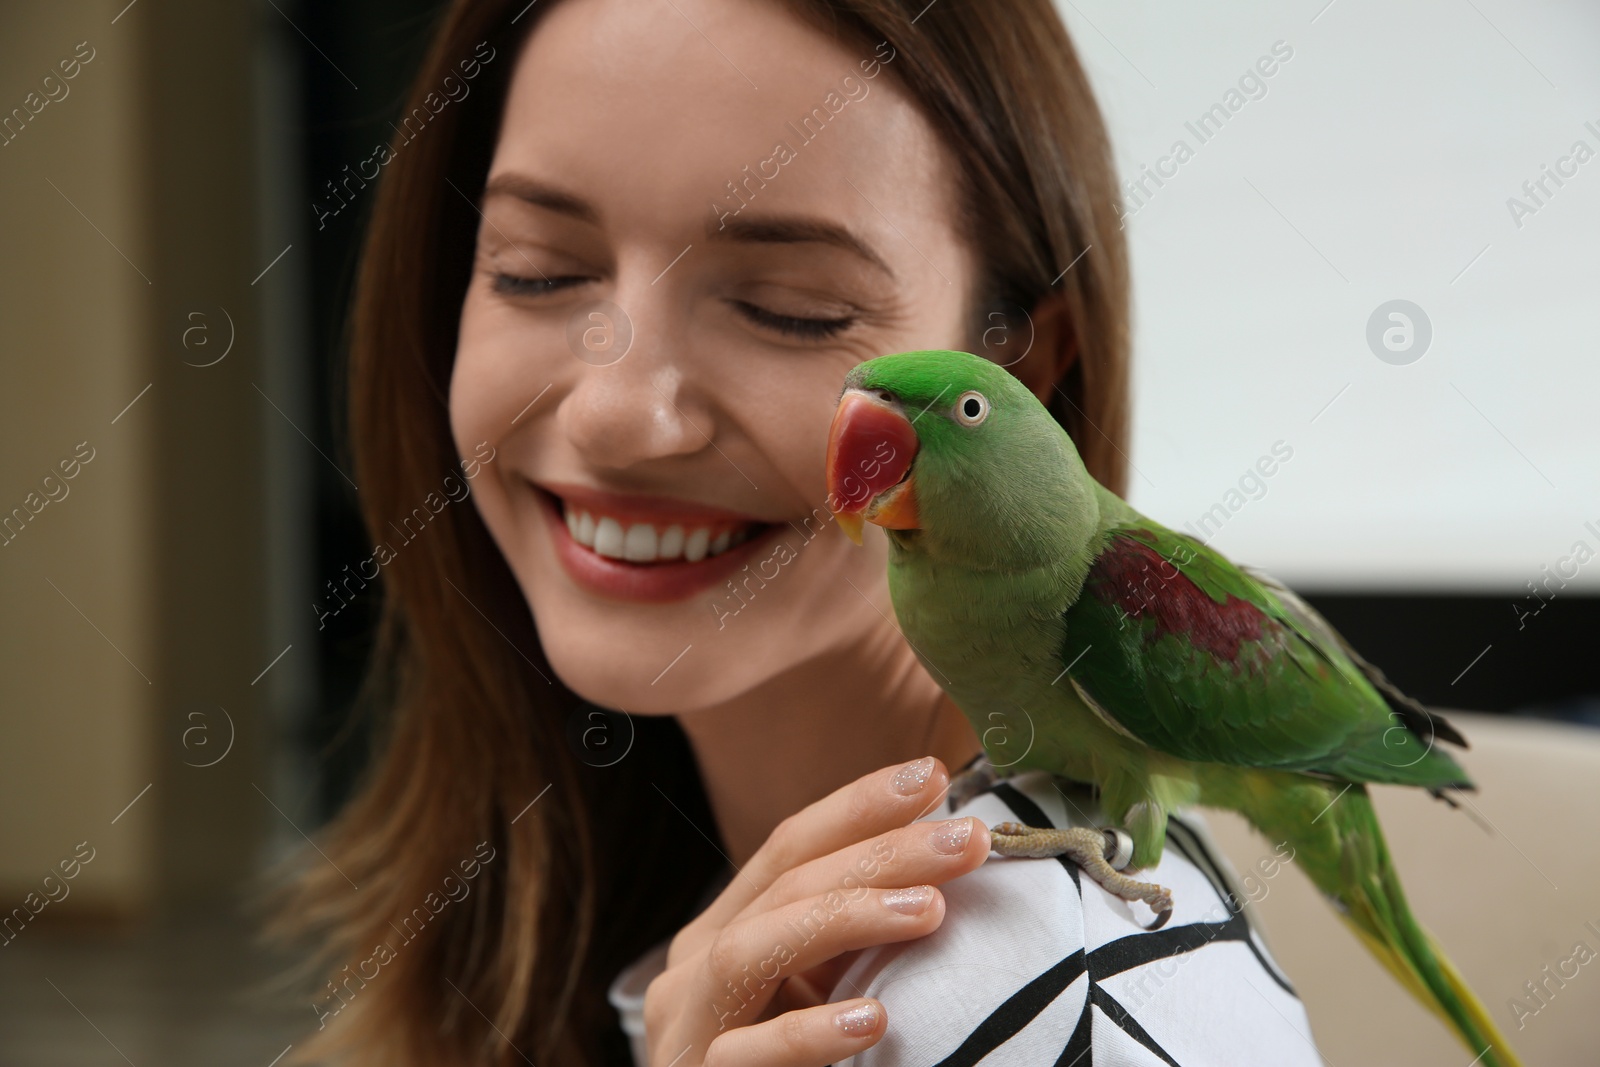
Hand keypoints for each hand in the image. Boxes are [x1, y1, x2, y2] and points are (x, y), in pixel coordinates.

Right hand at [641, 756, 990, 1065]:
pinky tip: (873, 1020)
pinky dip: (807, 1034)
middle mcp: (695, 969)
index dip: (858, 806)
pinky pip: (745, 1056)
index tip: (934, 777)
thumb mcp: (823, 992)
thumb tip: (948, 859)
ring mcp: (689, 1031)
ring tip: (928, 910)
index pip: (789, 848)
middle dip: (878, 852)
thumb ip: (859, 939)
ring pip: (750, 949)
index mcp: (726, 931)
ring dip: (844, 918)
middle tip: (965, 839)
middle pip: (783, 886)